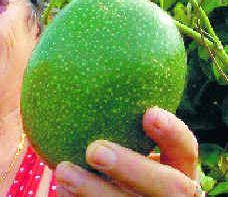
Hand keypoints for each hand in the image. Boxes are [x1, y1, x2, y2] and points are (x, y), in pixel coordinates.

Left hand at [55, 107, 199, 195]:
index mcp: (176, 168)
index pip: (186, 150)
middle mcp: (168, 193)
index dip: (173, 134)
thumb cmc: (115, 153)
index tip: (149, 112)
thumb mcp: (122, 137)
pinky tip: (59, 190)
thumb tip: (69, 60)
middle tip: (94, 150)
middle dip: (132, 168)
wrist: (107, 191)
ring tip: (63, 171)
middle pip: (169, 186)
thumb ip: (114, 115)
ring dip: (94, 189)